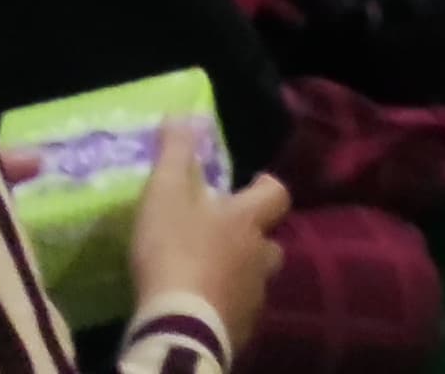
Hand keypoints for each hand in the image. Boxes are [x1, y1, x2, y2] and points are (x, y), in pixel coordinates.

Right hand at [124, 120, 288, 336]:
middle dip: (253, 238)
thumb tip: (183, 114)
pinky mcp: (240, 331)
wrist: (179, 325)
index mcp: (248, 220)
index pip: (278, 194)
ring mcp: (253, 297)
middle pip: (271, 242)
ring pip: (256, 280)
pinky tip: (202, 309)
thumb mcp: (166, 193)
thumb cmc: (175, 251)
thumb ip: (175, 154)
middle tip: (224, 237)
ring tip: (209, 277)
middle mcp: (260, 257)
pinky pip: (238, 314)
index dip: (266, 187)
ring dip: (239, 276)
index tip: (251, 183)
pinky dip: (225, 308)